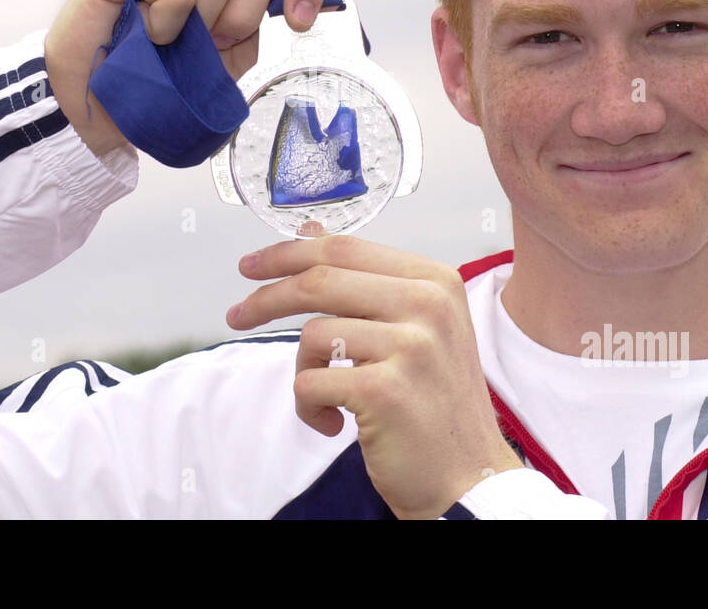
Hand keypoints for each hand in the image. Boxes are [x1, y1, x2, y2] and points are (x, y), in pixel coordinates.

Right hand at [45, 0, 335, 159]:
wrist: (105, 109)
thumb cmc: (170, 81)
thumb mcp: (238, 59)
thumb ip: (274, 24)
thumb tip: (331, 0)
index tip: (299, 22)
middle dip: (248, 14)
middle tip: (214, 44)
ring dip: (205, 23)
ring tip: (177, 42)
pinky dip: (167, 26)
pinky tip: (149, 36)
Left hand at [227, 228, 524, 519]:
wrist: (470, 476)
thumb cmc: (434, 402)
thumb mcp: (414, 327)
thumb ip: (366, 279)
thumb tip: (308, 231)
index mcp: (435, 280)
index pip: (345, 248)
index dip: (288, 253)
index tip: (252, 266)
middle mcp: (429, 305)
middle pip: (321, 281)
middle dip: (267, 298)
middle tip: (237, 315)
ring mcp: (411, 346)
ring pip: (312, 335)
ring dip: (304, 372)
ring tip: (326, 398)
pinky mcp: (385, 390)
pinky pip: (310, 383)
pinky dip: (308, 408)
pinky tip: (333, 424)